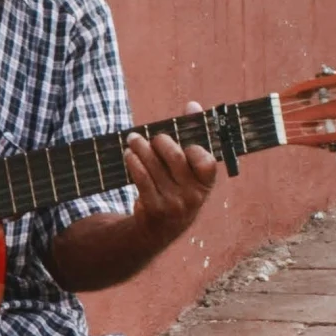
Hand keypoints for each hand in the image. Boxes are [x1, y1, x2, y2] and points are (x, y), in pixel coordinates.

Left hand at [123, 102, 218, 252]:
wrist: (160, 230)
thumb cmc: (177, 189)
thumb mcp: (189, 171)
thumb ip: (192, 137)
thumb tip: (193, 105)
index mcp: (206, 185)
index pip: (206, 162)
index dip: (194, 149)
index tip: (185, 143)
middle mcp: (193, 196)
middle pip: (175, 158)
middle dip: (160, 142)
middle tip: (150, 136)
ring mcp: (174, 204)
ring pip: (154, 167)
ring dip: (141, 148)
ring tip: (132, 140)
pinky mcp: (154, 209)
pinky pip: (141, 180)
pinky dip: (134, 163)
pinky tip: (129, 155)